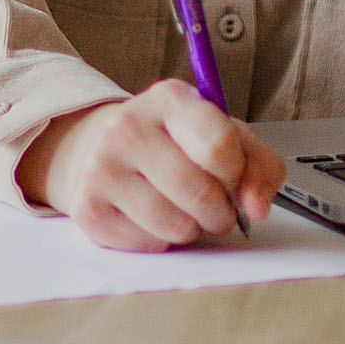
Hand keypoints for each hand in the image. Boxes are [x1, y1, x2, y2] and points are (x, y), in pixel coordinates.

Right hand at [15, 81, 282, 249]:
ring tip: (185, 211)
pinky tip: (154, 218)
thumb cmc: (177, 144)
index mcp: (171, 99)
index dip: (237, 175)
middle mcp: (128, 126)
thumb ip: (258, 167)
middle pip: (200, 193)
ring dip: (193, 229)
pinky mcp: (86, 207)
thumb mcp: (226, 138)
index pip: (219, 146)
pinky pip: (148, 243)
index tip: (233, 178)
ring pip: (175, 225)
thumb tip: (256, 208)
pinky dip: (162, 240)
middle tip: (217, 208)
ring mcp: (101, 166)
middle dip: (222, 212)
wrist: (107, 149)